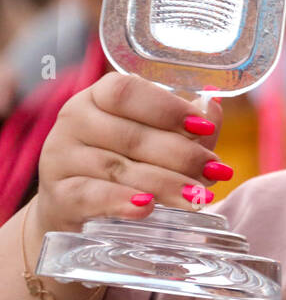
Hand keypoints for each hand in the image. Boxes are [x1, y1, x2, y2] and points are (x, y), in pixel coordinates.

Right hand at [33, 72, 228, 238]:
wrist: (77, 204)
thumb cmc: (127, 161)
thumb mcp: (156, 137)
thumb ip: (186, 124)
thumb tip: (214, 109)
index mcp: (98, 96)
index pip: (127, 92)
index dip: (168, 108)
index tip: (203, 127)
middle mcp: (74, 120)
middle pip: (132, 136)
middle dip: (181, 155)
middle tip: (215, 171)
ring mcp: (61, 157)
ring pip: (118, 168)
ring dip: (165, 183)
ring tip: (199, 196)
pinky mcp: (57, 194)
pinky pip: (90, 196)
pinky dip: (120, 201)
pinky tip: (147, 207)